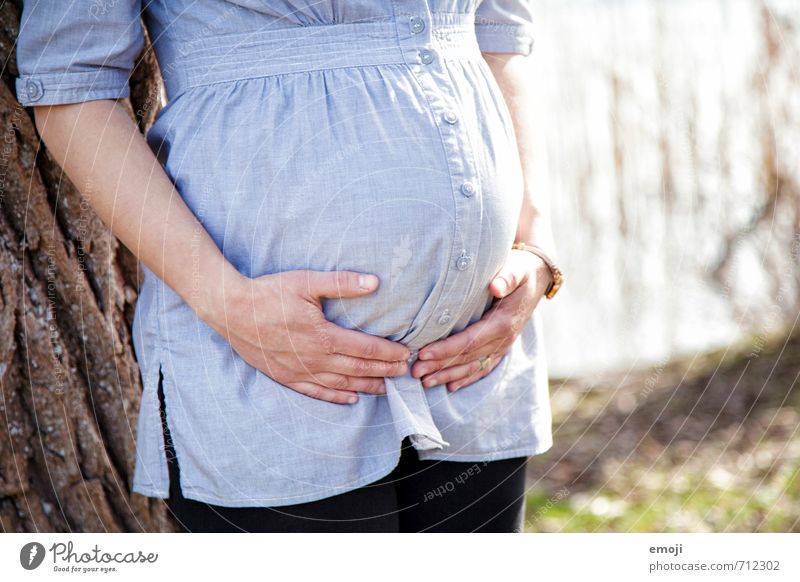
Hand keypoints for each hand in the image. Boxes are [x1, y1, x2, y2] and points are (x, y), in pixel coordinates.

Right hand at [203, 270, 410, 404]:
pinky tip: (351, 399)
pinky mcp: (286, 376)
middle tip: (405, 373)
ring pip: (341, 385)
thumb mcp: (306, 282)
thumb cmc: (268, 293)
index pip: (366, 348)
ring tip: (386, 388)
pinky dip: (336, 397)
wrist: (230, 311)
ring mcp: (300, 371)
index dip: (389, 353)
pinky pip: (316, 392)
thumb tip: (374, 282)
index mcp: (323, 336)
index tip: (406, 354)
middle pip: (358, 369)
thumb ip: (342, 283)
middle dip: (385, 371)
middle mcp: (315, 359)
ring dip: (366, 386)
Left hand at [411, 249, 551, 391]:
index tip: (424, 354)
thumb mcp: (517, 268)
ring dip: (449, 376)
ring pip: (473, 366)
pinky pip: (483, 367)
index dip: (447, 349)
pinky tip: (451, 386)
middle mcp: (503, 339)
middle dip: (440, 366)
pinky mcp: (502, 347)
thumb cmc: (522, 270)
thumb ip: (507, 277)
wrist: (539, 277)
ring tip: (425, 382)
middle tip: (415, 371)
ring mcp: (503, 346)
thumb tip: (495, 286)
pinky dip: (467, 378)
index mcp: (503, 322)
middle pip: (467, 358)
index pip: (470, 340)